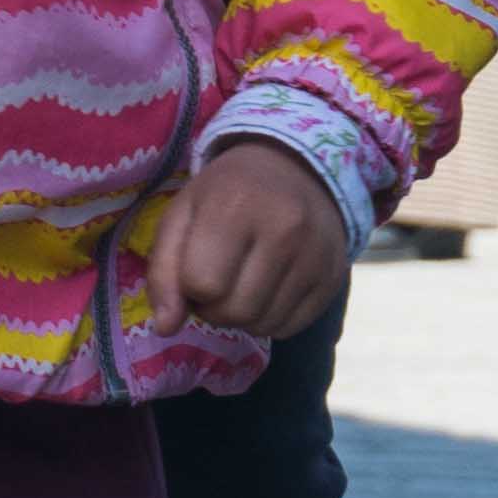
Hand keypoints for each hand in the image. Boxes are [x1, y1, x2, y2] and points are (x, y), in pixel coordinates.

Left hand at [149, 140, 347, 342]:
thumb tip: (165, 328)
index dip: (190, 286)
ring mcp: (315, 256)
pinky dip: (270, 319)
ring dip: (241, 316)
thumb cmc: (227, 191)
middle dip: (214, 307)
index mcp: (236, 206)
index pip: (202, 284)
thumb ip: (164, 271)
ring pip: (262, 325)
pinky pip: (289, 328)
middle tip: (219, 279)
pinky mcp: (333, 279)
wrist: (297, 169)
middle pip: (233, 312)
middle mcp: (285, 230)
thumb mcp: (182, 214)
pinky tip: (269, 289)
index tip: (196, 265)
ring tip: (242, 282)